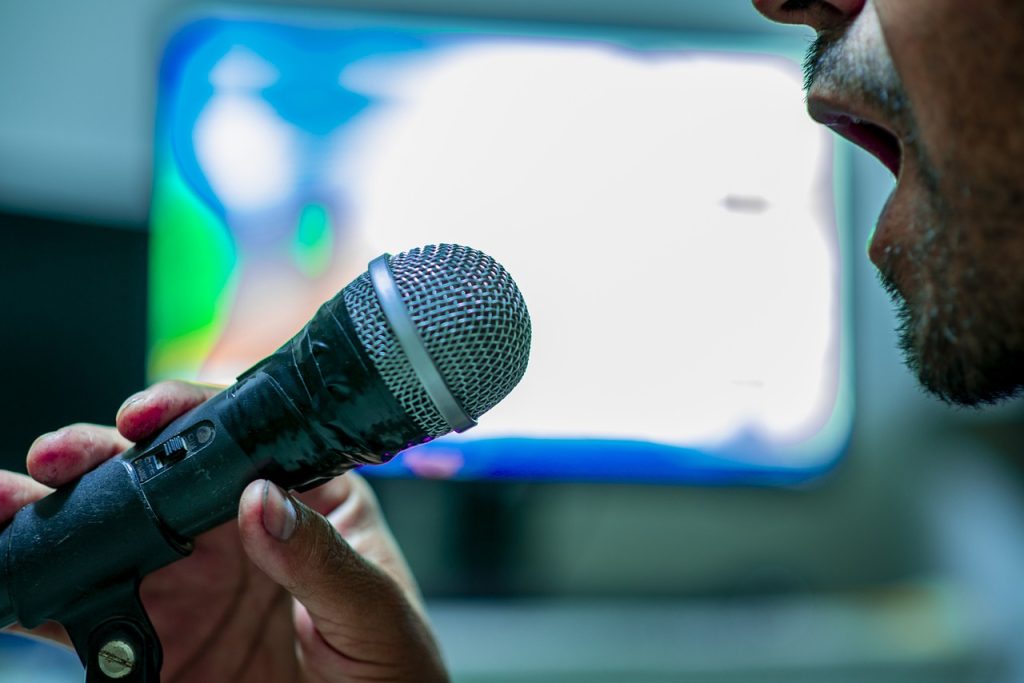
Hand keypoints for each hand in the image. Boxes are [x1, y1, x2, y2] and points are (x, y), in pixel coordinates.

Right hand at [2, 380, 447, 682]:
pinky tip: (25, 579)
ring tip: (11, 504)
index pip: (243, 440)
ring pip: (112, 535)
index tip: (146, 417)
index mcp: (305, 501)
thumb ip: (320, 557)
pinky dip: (46, 595)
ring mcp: (192, 585)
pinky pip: (90, 613)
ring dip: (56, 514)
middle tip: (61, 456)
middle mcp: (238, 533)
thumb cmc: (395, 669)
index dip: (188, 416)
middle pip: (160, 476)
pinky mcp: (157, 642)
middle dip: (101, 454)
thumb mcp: (375, 611)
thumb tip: (262, 499)